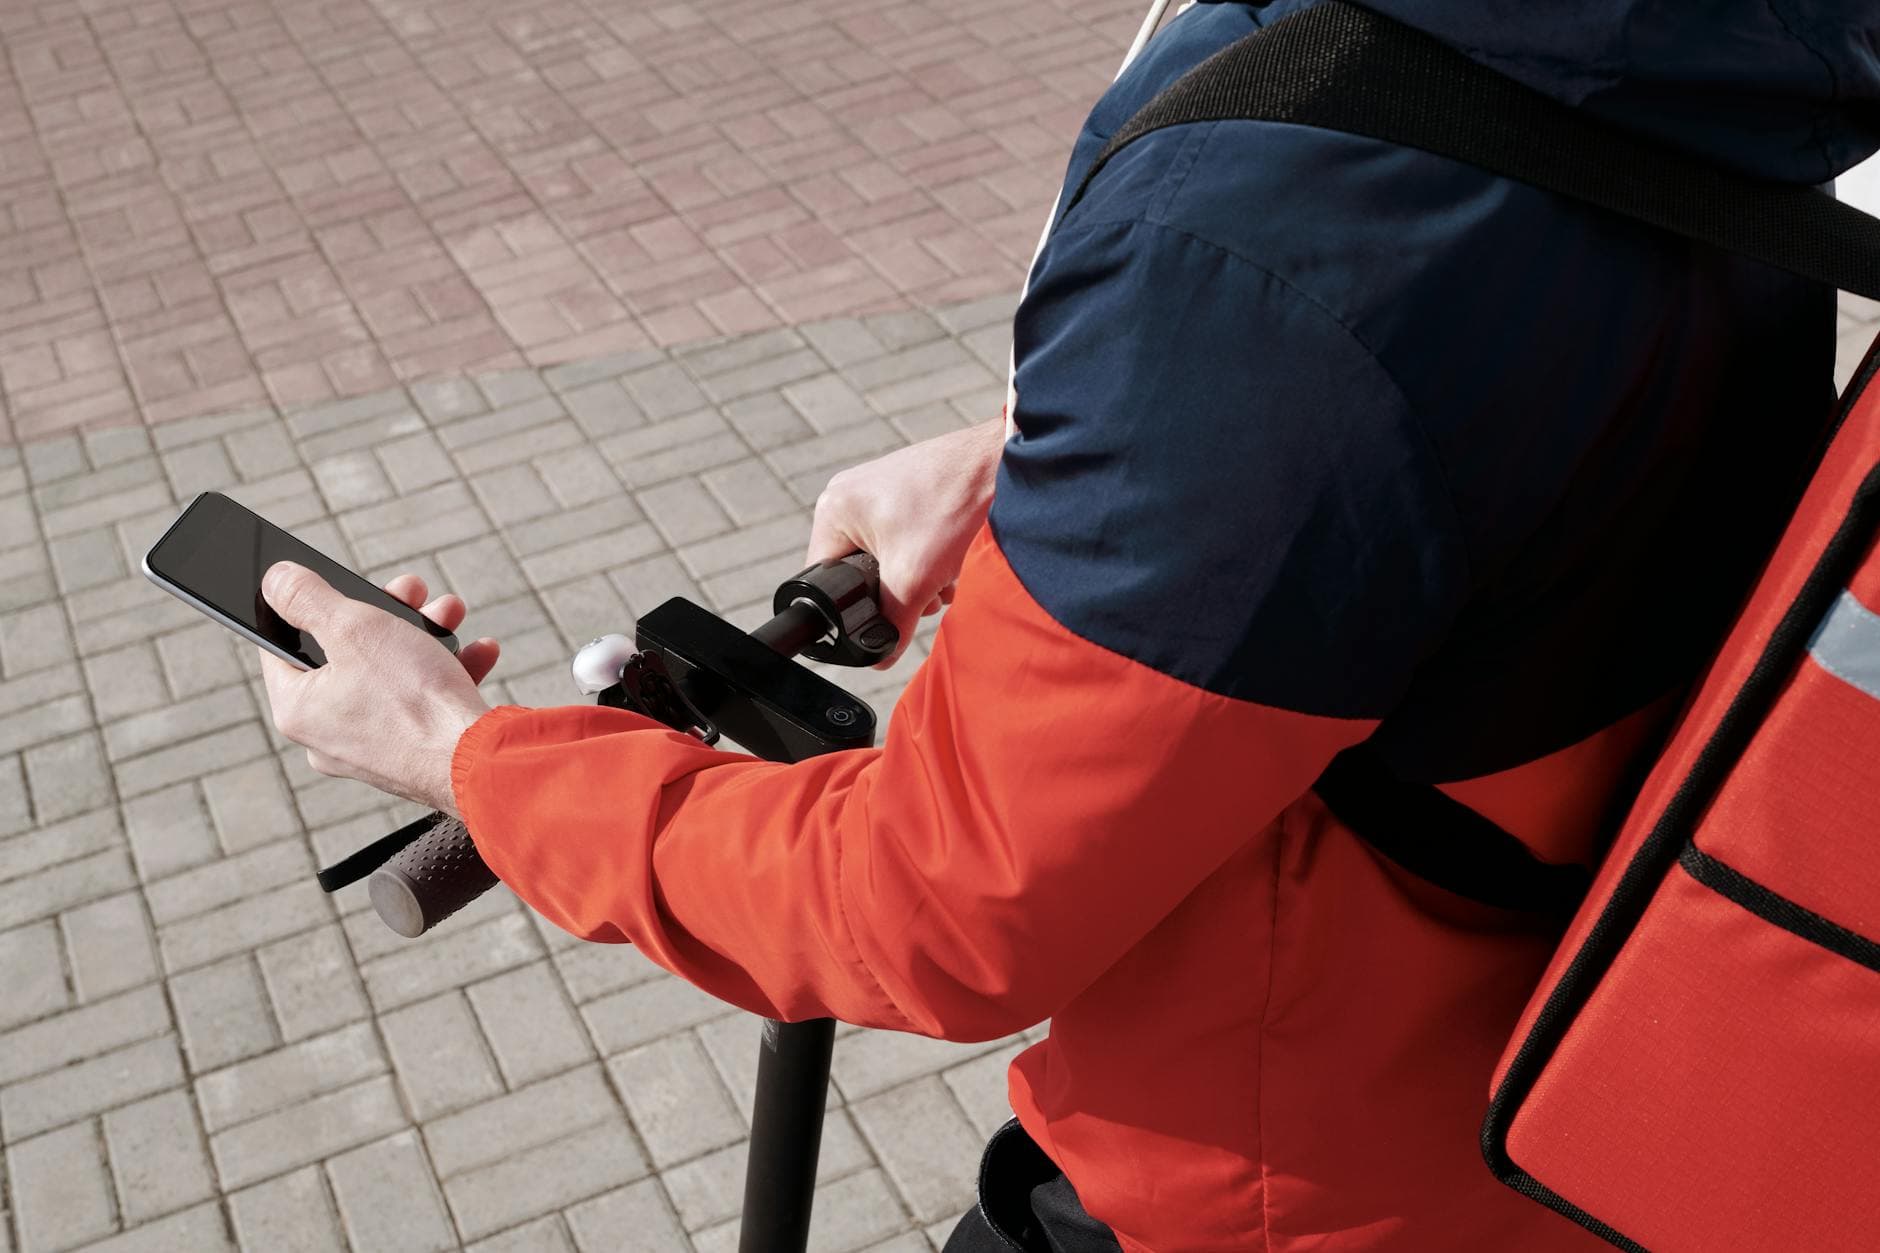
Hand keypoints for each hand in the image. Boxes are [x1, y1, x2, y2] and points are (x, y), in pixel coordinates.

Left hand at [258, 564, 500, 814]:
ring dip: (425, 637)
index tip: (335, 583)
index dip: (307, 605)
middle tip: (412, 590)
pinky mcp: (416, 756)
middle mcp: (328, 737)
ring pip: (392, 676)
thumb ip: (306, 597)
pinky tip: (478, 652)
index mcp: (298, 710)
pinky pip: (424, 705)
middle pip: (347, 655)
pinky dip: (449, 674)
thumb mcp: (353, 627)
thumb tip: (276, 580)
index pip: (280, 645)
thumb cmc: (413, 699)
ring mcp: (374, 750)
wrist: (479, 763)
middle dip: (387, 614)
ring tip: (449, 614)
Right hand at [806, 415, 1004, 666]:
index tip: (886, 613)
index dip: (853, 607)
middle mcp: (848, 497)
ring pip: (887, 558)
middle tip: (924, 593)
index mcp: (832, 512)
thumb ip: (891, 623)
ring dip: (916, 578)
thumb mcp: (914, 578)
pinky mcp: (906, 492)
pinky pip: (904, 539)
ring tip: (943, 577)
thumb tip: (880, 658)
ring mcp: (877, 491)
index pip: (826, 580)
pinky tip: (951, 563)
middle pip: (858, 571)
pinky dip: (927, 557)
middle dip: (896, 592)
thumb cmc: (949, 506)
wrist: (997, 463)